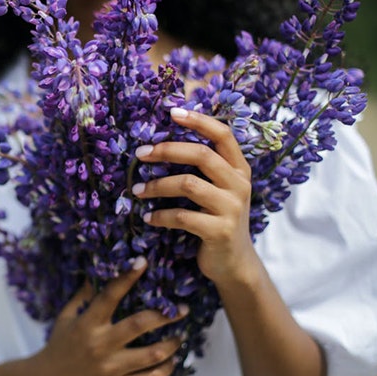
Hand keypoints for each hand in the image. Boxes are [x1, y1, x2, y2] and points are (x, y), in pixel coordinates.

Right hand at [31, 257, 188, 375]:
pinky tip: (171, 361)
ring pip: (150, 355)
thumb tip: (96, 273)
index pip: (110, 295)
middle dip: (165, 315)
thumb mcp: (66, 318)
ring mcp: (110, 369)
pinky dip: (164, 369)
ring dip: (171, 344)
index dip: (127, 277)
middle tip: (182, 308)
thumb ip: (82, 297)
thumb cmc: (58, 346)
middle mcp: (101, 345)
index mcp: (87, 324)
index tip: (143, 262)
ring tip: (180, 335)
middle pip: (139, 325)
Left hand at [134, 108, 258, 286]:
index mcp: (239, 169)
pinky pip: (182, 216)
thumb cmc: (217, 219)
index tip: (173, 113)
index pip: (223, 135)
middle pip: (201, 155)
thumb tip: (162, 144)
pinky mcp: (220, 231)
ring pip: (188, 184)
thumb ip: (204, 168)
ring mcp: (232, 208)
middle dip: (167, 150)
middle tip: (140, 154)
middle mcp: (239, 184)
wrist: (234, 263)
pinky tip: (149, 218)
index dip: (199, 121)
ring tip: (137, 190)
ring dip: (156, 185)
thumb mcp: (218, 190)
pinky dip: (160, 216)